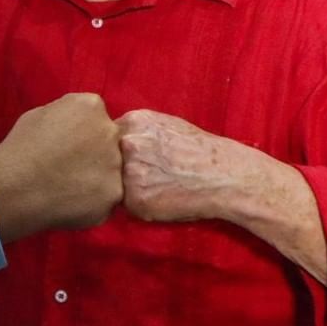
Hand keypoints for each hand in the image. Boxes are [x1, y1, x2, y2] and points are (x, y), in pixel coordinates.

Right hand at [0, 93, 122, 241]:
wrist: (14, 186)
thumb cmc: (21, 147)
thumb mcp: (40, 114)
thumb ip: (66, 115)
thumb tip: (75, 124)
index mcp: (92, 106)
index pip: (97, 116)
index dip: (83, 132)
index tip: (68, 144)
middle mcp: (110, 132)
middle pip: (110, 141)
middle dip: (95, 152)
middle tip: (70, 167)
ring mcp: (115, 165)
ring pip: (112, 171)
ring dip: (96, 178)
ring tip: (68, 188)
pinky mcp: (114, 195)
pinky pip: (107, 197)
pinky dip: (92, 202)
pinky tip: (70, 203)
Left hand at [116, 109, 249, 222]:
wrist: (222, 176)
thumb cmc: (197, 149)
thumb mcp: (164, 124)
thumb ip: (136, 129)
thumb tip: (108, 137)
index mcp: (133, 122)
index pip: (105, 135)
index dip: (114, 148)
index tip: (133, 156)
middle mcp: (128, 144)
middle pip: (104, 157)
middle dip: (115, 166)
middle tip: (145, 172)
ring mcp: (129, 172)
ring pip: (111, 182)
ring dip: (123, 186)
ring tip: (153, 185)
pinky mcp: (135, 199)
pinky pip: (124, 204)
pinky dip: (137, 204)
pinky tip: (157, 198)